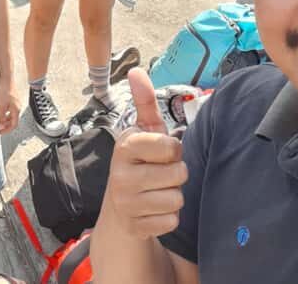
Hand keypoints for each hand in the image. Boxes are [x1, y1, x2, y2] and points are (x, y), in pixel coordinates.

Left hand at [0, 77, 20, 133]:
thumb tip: (0, 126)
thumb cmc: (4, 90)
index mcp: (16, 110)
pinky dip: (5, 112)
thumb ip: (1, 117)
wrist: (6, 77)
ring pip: (11, 114)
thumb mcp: (0, 106)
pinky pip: (9, 108)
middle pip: (13, 120)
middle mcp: (18, 106)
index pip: (14, 125)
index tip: (0, 132)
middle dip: (5, 125)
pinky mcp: (12, 97)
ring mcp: (15, 102)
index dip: (7, 130)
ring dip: (5, 118)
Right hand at [100, 68, 186, 238]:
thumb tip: (136, 70)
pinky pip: (172, 221)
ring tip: (157, 191)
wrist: (120, 207)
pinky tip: (154, 210)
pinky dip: (168, 217)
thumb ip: (144, 101)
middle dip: (176, 175)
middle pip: (178, 174)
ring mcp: (126, 202)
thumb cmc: (140, 163)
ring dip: (174, 196)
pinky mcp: (135, 226)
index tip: (161, 152)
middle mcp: (120, 174)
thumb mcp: (143, 131)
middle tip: (159, 174)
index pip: (171, 146)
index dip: (174, 150)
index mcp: (125, 146)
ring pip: (177, 199)